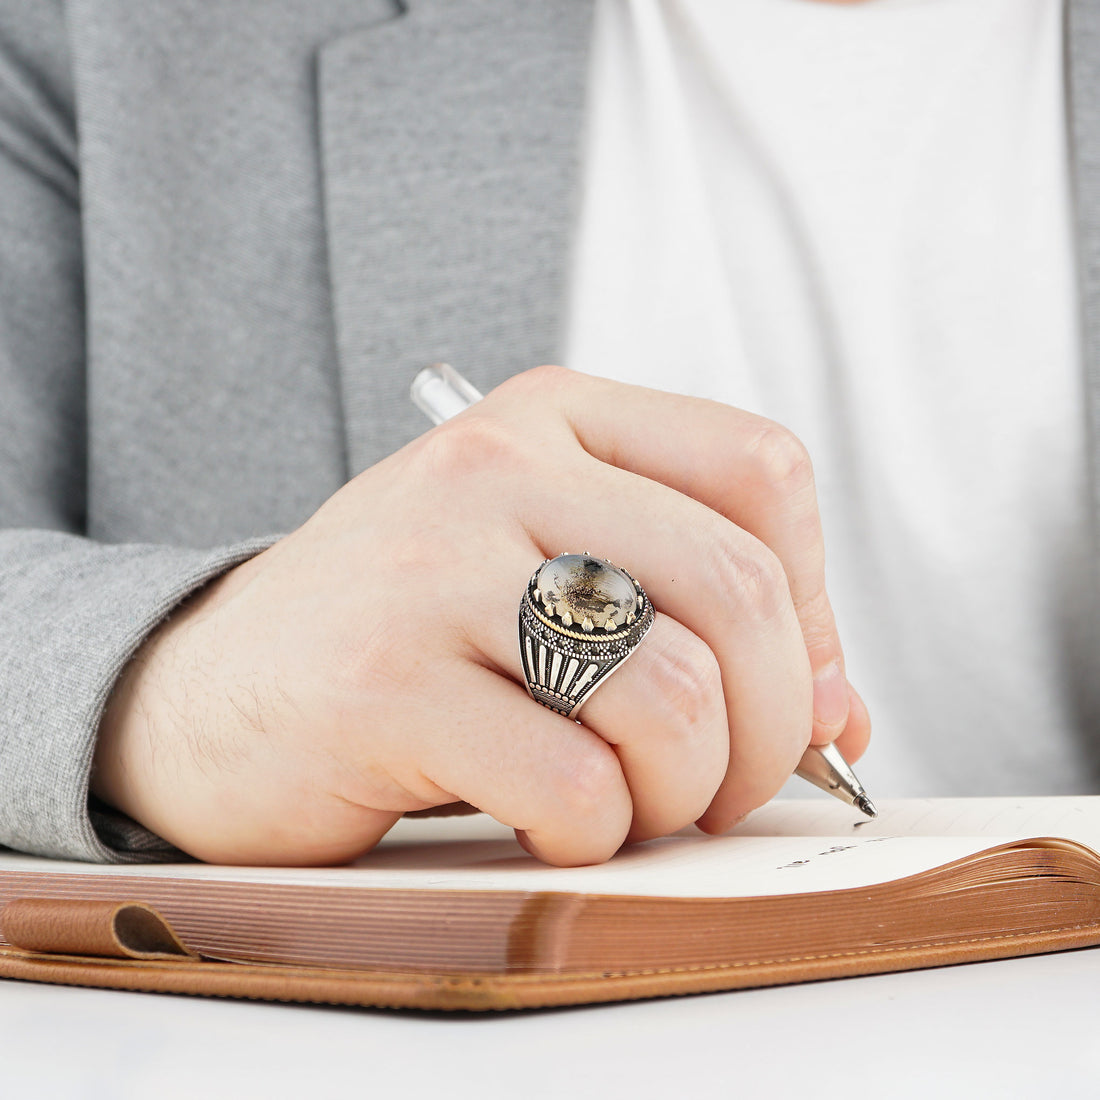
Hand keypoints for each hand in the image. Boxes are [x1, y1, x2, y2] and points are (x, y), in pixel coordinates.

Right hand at [92, 366, 869, 865]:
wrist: (212, 687)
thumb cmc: (406, 636)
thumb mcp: (552, 583)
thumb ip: (694, 619)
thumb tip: (841, 707)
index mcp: (550, 418)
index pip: (761, 472)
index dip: (810, 600)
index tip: (786, 682)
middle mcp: (496, 466)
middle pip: (737, 590)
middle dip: (772, 725)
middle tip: (729, 782)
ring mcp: (434, 567)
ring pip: (669, 694)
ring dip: (682, 789)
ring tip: (630, 804)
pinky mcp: (385, 680)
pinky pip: (573, 781)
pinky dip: (592, 833)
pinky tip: (549, 821)